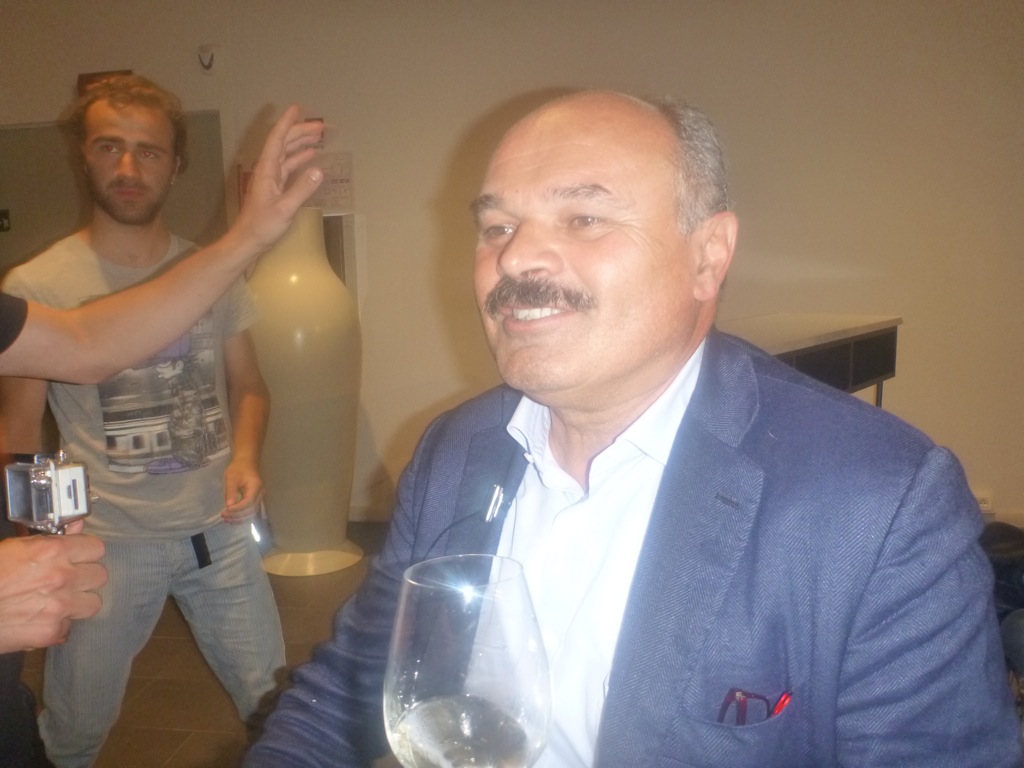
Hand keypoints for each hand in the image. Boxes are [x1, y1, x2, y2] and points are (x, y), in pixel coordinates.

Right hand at [0, 530, 106, 652]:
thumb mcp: (15, 546)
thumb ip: (51, 537)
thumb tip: (75, 527)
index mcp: (52, 552)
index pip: (96, 548)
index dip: (87, 552)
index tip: (80, 556)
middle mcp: (61, 578)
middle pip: (100, 575)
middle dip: (85, 576)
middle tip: (69, 579)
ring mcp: (59, 607)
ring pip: (93, 603)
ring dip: (79, 601)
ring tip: (60, 600)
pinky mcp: (51, 632)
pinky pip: (70, 626)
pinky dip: (58, 624)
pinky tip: (41, 618)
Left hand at [222, 104, 324, 257]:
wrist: (247, 241)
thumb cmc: (263, 226)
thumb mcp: (285, 209)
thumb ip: (302, 189)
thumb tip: (318, 170)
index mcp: (267, 170)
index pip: (277, 140)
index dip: (287, 123)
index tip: (297, 108)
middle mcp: (267, 170)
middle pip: (283, 143)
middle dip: (300, 131)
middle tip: (320, 125)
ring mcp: (271, 178)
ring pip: (286, 153)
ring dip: (301, 143)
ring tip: (318, 136)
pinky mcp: (274, 188)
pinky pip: (288, 167)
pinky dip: (299, 159)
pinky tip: (310, 157)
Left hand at [223, 459, 263, 523]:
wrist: (246, 462)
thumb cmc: (238, 468)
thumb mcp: (231, 478)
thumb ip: (230, 493)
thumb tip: (228, 507)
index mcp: (255, 487)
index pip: (248, 502)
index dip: (237, 509)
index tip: (225, 511)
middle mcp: (260, 494)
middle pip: (251, 510)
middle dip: (237, 516)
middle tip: (224, 517)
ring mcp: (259, 497)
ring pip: (252, 513)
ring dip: (240, 518)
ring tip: (227, 519)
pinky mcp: (255, 499)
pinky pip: (251, 510)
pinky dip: (242, 516)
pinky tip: (233, 517)